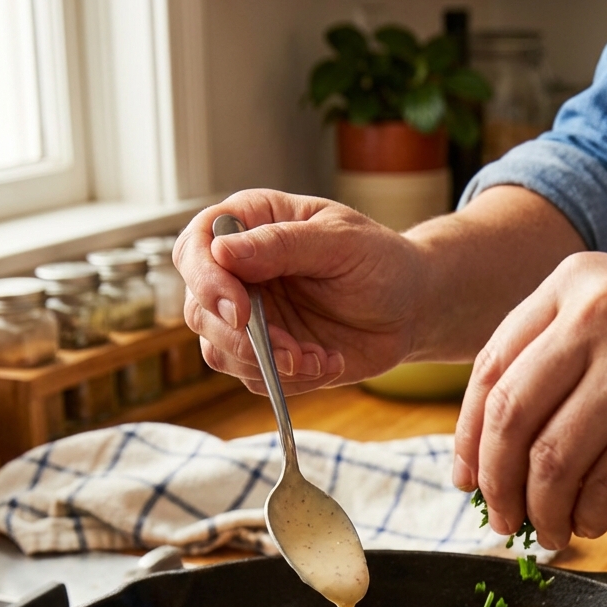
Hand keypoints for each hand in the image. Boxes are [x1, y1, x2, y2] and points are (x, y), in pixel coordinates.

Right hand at [173, 189, 422, 394]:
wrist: (411, 308)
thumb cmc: (379, 261)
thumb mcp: (339, 241)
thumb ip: (282, 245)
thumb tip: (223, 251)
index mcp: (250, 226)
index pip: (195, 248)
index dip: (206, 281)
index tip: (241, 310)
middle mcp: (239, 273)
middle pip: (199, 310)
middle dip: (242, 339)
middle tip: (293, 351)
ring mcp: (250, 318)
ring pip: (218, 351)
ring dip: (268, 364)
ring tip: (318, 358)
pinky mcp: (267, 356)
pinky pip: (255, 379)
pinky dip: (291, 380)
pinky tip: (329, 362)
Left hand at [453, 254, 606, 549]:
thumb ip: (563, 354)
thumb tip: (500, 443)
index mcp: (574, 283)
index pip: (491, 369)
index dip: (467, 437)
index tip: (466, 479)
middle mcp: (598, 314)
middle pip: (510, 419)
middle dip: (497, 485)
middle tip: (501, 520)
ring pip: (552, 460)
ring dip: (542, 512)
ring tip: (550, 531)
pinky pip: (606, 485)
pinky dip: (589, 517)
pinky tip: (592, 523)